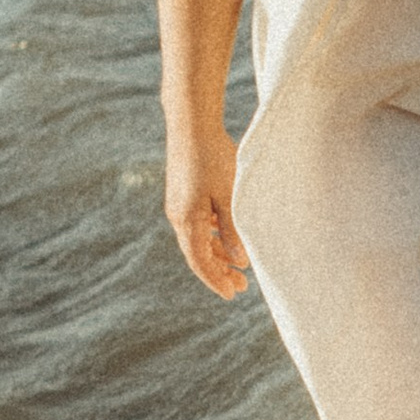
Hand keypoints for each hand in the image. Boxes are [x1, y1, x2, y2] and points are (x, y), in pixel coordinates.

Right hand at [163, 118, 249, 298]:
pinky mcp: (182, 196)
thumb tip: (239, 260)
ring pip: (198, 240)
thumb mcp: (229, 196)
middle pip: (197, 254)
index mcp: (187, 220)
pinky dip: (213, 237)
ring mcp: (178, 205)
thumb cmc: (213, 156)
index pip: (200, 262)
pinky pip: (198, 225)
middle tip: (241, 287)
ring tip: (239, 268)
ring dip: (217, 254)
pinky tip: (229, 239)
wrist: (191, 124)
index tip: (232, 294)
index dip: (216, 280)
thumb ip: (233, 228)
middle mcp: (178, 216)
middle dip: (219, 272)